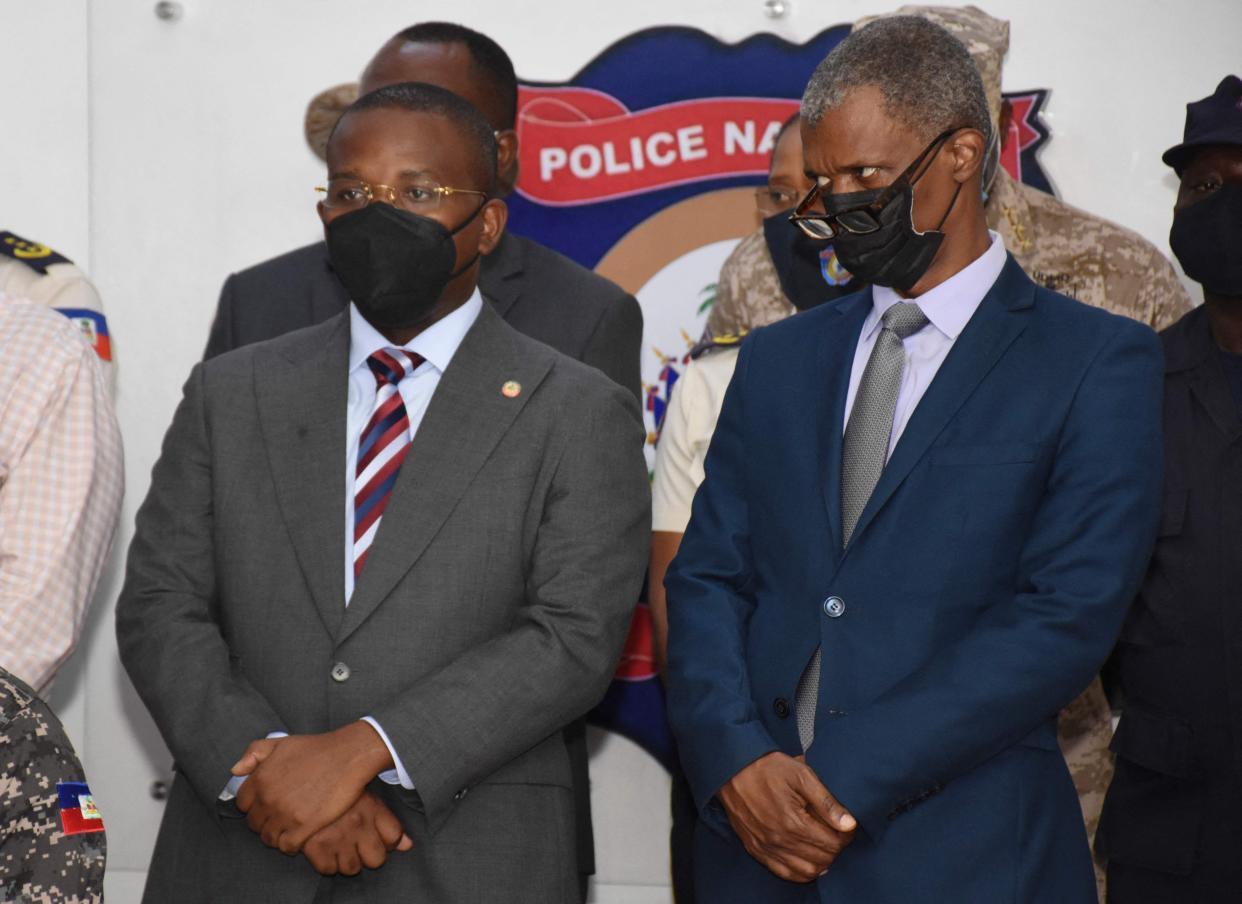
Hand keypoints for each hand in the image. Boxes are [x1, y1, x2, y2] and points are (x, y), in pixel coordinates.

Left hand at [232, 721, 393, 853]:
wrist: (348, 756)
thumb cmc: (317, 748)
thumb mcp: (281, 742)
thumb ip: (254, 753)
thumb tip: (235, 771)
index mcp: (261, 779)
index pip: (243, 804)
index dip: (254, 804)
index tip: (267, 803)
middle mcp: (269, 798)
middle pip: (255, 824)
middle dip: (265, 821)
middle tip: (281, 816)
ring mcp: (285, 814)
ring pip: (269, 837)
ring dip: (277, 834)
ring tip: (290, 827)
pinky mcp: (304, 826)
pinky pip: (287, 846)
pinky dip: (291, 844)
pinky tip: (300, 834)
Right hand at [301, 791, 413, 875]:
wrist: (297, 774)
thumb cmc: (333, 785)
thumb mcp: (364, 796)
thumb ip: (387, 823)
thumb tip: (408, 846)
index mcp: (371, 806)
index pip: (395, 837)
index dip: (389, 841)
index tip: (377, 836)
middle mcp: (357, 822)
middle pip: (377, 860)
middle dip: (368, 856)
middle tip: (357, 846)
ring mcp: (337, 835)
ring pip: (352, 868)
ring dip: (347, 861)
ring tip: (340, 847)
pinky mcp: (314, 844)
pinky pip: (328, 869)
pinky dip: (326, 863)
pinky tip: (324, 849)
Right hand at [717, 751, 856, 882]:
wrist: (732, 768)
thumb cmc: (767, 768)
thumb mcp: (801, 775)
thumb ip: (827, 802)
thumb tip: (849, 824)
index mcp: (793, 822)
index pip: (833, 843)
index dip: (846, 836)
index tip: (847, 826)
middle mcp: (779, 840)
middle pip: (822, 859)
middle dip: (835, 848)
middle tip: (837, 833)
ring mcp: (766, 847)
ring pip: (806, 871)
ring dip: (821, 862)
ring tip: (823, 844)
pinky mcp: (755, 849)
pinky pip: (784, 872)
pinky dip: (800, 871)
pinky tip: (806, 857)